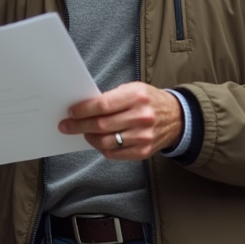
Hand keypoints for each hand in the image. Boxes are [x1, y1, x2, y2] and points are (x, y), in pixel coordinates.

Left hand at [59, 82, 182, 160]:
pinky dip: (102, 148)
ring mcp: (144, 136)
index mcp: (137, 97)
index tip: (71, 112)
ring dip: (90, 138)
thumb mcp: (133, 89)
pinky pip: (115, 154)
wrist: (177, 118)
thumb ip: (111, 98)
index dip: (83, 110)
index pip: (103, 105)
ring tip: (84, 133)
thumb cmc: (148, 101)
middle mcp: (142, 117)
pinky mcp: (144, 151)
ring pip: (106, 142)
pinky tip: (98, 141)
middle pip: (101, 125)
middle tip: (67, 126)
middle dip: (79, 126)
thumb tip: (83, 108)